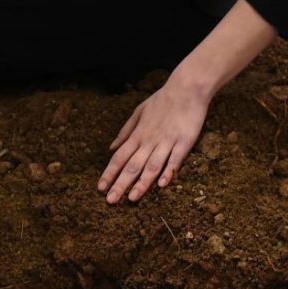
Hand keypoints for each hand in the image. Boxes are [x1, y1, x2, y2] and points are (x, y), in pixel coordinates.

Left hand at [99, 77, 211, 202]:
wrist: (187, 87)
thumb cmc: (162, 100)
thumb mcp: (139, 112)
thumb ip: (126, 131)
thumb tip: (111, 147)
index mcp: (138, 134)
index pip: (119, 157)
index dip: (109, 173)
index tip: (100, 188)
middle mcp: (150, 140)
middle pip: (132, 165)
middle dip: (121, 184)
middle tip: (110, 201)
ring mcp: (167, 141)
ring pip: (152, 166)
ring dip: (141, 183)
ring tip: (132, 199)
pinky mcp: (184, 141)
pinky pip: (175, 159)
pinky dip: (168, 171)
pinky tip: (162, 184)